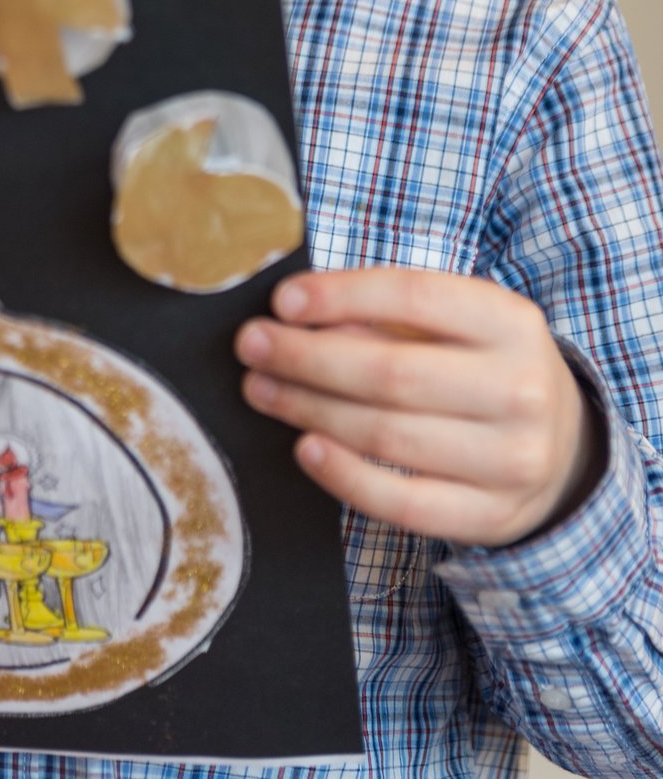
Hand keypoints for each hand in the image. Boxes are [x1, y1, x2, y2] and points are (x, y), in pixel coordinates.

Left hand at [235, 268, 597, 546]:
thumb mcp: (456, 322)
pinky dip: (346, 476)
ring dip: (310, 409)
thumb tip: (299, 316)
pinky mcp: (492, 517)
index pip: (415, 296)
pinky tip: (305, 448)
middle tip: (252, 346)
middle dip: (307, 357)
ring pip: (388, 436)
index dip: (342, 295)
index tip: (283, 300)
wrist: (561, 446)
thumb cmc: (482, 366)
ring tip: (261, 390)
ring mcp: (513, 460)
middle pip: (392, 372)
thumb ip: (387, 315)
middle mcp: (522, 390)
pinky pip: (404, 503)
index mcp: (512, 322)